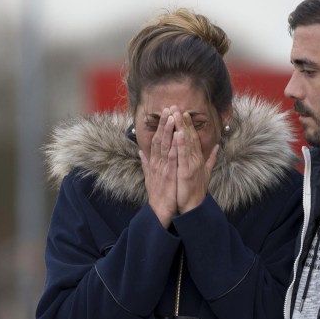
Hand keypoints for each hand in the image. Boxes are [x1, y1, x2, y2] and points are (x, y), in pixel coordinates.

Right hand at [139, 107, 177, 227]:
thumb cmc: (158, 194)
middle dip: (164, 124)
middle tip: (168, 108)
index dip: (160, 127)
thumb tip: (141, 152)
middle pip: (159, 139)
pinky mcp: (169, 175)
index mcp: (154, 162)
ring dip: (168, 131)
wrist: (160, 210)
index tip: (164, 114)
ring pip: (165, 146)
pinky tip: (178, 137)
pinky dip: (175, 147)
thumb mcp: (149, 177)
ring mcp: (163, 168)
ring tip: (172, 117)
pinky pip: (172, 158)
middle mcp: (157, 163)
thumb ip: (146, 164)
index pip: (156, 140)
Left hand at [173, 106, 217, 214]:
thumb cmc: (196, 190)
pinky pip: (184, 156)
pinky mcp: (187, 172)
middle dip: (183, 121)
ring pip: (187, 142)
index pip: (193, 138)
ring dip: (182, 127)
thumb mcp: (205, 172)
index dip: (188, 124)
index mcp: (198, 158)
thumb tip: (217, 147)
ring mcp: (192, 165)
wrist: (193, 207)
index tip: (183, 112)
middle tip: (176, 106)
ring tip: (177, 114)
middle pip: (190, 136)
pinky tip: (179, 133)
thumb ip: (211, 158)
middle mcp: (196, 159)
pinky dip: (182, 144)